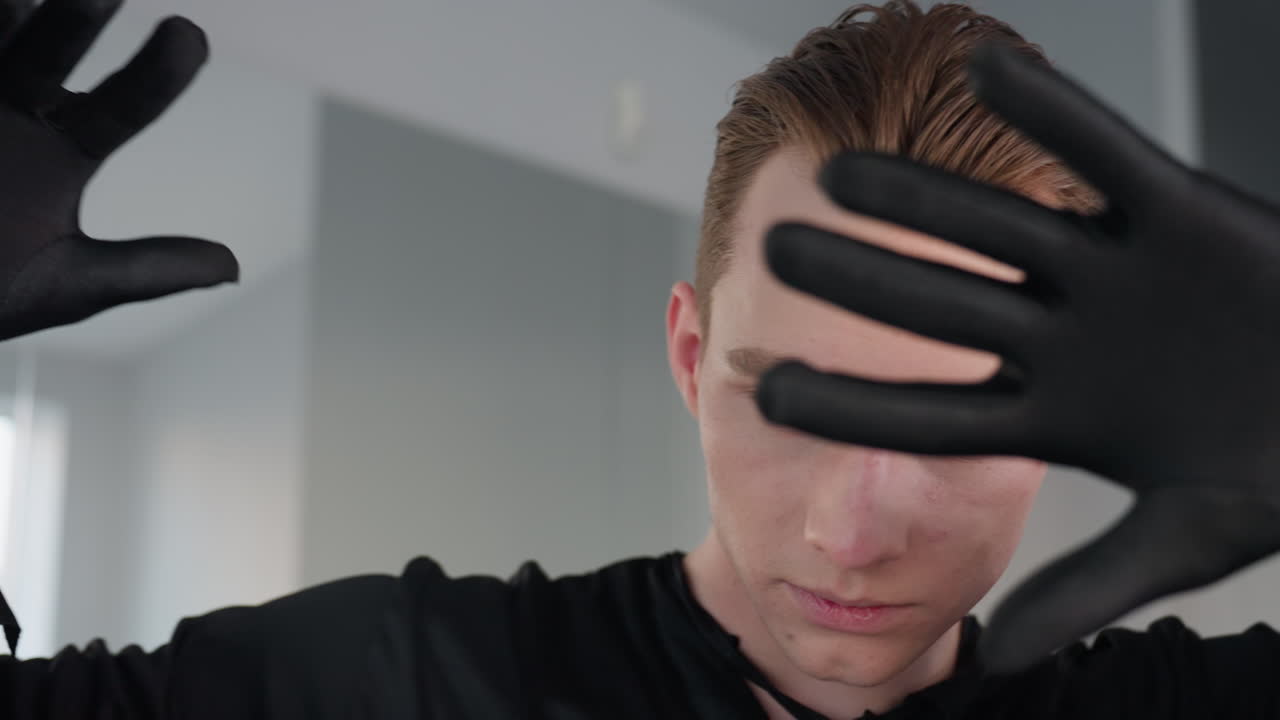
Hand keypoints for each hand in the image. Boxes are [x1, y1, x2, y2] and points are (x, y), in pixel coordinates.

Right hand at [0, 0, 235, 342]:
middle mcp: (17, 106)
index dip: (156, 73)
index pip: (123, 105)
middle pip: (51, 52)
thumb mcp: (67, 282)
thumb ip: (147, 270)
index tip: (188, 34)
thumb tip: (233, 267)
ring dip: (8, 11)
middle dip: (74, 20)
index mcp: (65, 146)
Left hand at [755, 42, 1279, 672]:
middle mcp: (1065, 336)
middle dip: (860, 283)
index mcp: (1054, 416)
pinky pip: (1107, 156)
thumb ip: (1087, 586)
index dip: (849, 403)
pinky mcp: (1180, 212)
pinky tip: (989, 71)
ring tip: (841, 172)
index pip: (929, 412)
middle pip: (942, 308)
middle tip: (771, 256)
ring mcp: (1114, 274)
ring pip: (1003, 228)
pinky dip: (1055, 118)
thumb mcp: (1185, 540)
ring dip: (923, 199)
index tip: (762, 396)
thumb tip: (995, 657)